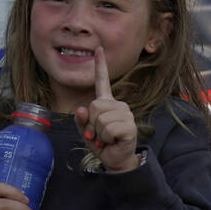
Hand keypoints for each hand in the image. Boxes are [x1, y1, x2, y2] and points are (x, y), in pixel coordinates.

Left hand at [74, 47, 139, 173]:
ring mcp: (125, 114)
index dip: (100, 65)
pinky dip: (106, 139)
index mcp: (107, 102)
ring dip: (98, 133)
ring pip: (100, 118)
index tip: (98, 48)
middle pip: (94, 106)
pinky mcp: (130, 126)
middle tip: (97, 135)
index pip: (102, 81)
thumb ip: (81, 120)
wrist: (116, 161)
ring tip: (106, 139)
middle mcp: (118, 105)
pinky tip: (113, 142)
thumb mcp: (86, 131)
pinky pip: (107, 129)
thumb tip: (81, 109)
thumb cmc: (101, 143)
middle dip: (90, 124)